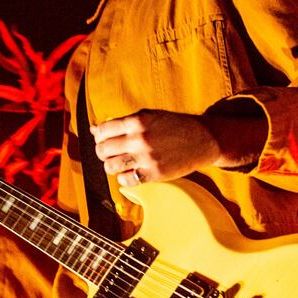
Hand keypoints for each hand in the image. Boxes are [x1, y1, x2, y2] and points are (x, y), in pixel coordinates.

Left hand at [91, 110, 221, 186]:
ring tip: (119, 163)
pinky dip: (124, 178)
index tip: (103, 139)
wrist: (203, 140)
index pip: (103, 130)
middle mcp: (139, 139)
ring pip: (110, 167)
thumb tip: (94, 130)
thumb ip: (122, 122)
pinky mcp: (153, 174)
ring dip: (111, 166)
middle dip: (102, 152)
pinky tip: (130, 173)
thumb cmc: (174, 126)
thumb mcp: (149, 116)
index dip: (99, 136)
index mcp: (137, 121)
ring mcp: (146, 158)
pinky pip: (125, 181)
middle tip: (110, 153)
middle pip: (102, 150)